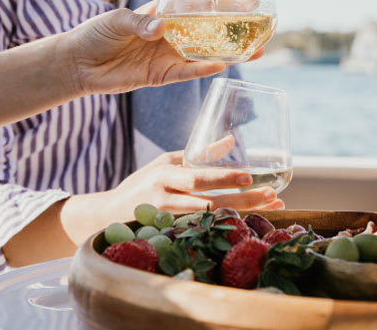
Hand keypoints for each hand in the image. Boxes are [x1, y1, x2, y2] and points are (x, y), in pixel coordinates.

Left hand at [60, 0, 263, 95]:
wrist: (77, 64)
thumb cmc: (95, 34)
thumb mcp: (116, 21)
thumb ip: (139, 24)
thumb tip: (161, 29)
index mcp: (164, 14)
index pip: (200, 7)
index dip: (225, 4)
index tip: (250, 1)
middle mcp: (172, 34)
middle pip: (212, 31)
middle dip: (238, 30)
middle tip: (264, 29)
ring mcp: (169, 56)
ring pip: (207, 53)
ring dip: (231, 53)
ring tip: (258, 51)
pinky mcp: (161, 76)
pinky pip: (188, 73)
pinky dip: (204, 70)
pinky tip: (223, 66)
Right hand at [104, 136, 283, 220]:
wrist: (105, 215)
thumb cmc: (142, 184)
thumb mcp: (166, 163)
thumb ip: (198, 153)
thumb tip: (231, 139)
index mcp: (166, 173)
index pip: (199, 175)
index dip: (224, 177)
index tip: (249, 177)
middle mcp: (164, 196)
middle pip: (208, 200)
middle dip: (242, 199)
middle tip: (270, 197)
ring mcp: (165, 221)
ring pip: (207, 221)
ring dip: (239, 217)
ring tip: (267, 213)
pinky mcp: (165, 237)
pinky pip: (197, 235)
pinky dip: (221, 232)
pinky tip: (243, 229)